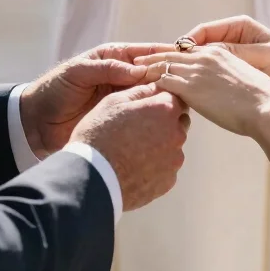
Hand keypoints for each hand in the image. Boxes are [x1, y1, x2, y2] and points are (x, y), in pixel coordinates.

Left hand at [20, 42, 173, 158]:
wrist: (36, 122)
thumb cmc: (55, 90)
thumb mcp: (78, 73)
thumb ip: (108, 69)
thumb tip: (141, 71)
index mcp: (116, 58)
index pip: (148, 53)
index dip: (167, 55)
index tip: (186, 60)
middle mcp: (126, 77)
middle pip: (158, 75)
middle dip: (174, 79)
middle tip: (192, 87)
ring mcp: (126, 99)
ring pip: (156, 97)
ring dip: (169, 101)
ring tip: (186, 106)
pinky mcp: (124, 120)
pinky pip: (145, 117)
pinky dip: (157, 119)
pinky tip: (170, 124)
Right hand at [70, 84, 189, 209]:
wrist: (92, 179)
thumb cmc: (99, 135)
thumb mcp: (114, 102)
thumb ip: (140, 91)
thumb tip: (154, 87)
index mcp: (165, 109)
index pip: (174, 98)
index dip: (160, 101)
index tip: (146, 108)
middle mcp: (176, 134)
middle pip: (177, 123)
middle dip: (163, 123)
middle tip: (137, 129)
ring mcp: (173, 160)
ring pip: (172, 147)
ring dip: (160, 145)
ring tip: (133, 151)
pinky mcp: (167, 182)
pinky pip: (166, 169)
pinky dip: (155, 166)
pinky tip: (134, 167)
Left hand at [137, 45, 269, 137]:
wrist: (267, 107)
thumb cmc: (261, 102)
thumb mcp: (242, 84)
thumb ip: (226, 83)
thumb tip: (222, 95)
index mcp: (218, 53)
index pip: (186, 51)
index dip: (169, 55)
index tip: (156, 58)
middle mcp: (205, 57)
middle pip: (169, 54)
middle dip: (151, 58)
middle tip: (133, 61)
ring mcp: (196, 71)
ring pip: (162, 66)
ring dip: (144, 69)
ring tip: (128, 72)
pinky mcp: (191, 87)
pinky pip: (162, 82)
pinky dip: (148, 83)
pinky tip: (136, 89)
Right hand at [182, 15, 269, 100]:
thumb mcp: (263, 54)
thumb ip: (237, 53)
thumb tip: (208, 53)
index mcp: (239, 27)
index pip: (205, 31)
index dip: (188, 42)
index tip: (178, 54)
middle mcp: (232, 40)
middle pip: (199, 47)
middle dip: (183, 57)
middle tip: (166, 67)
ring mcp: (232, 59)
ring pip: (203, 63)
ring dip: (190, 71)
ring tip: (175, 80)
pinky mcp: (234, 75)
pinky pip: (211, 76)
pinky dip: (201, 82)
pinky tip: (192, 91)